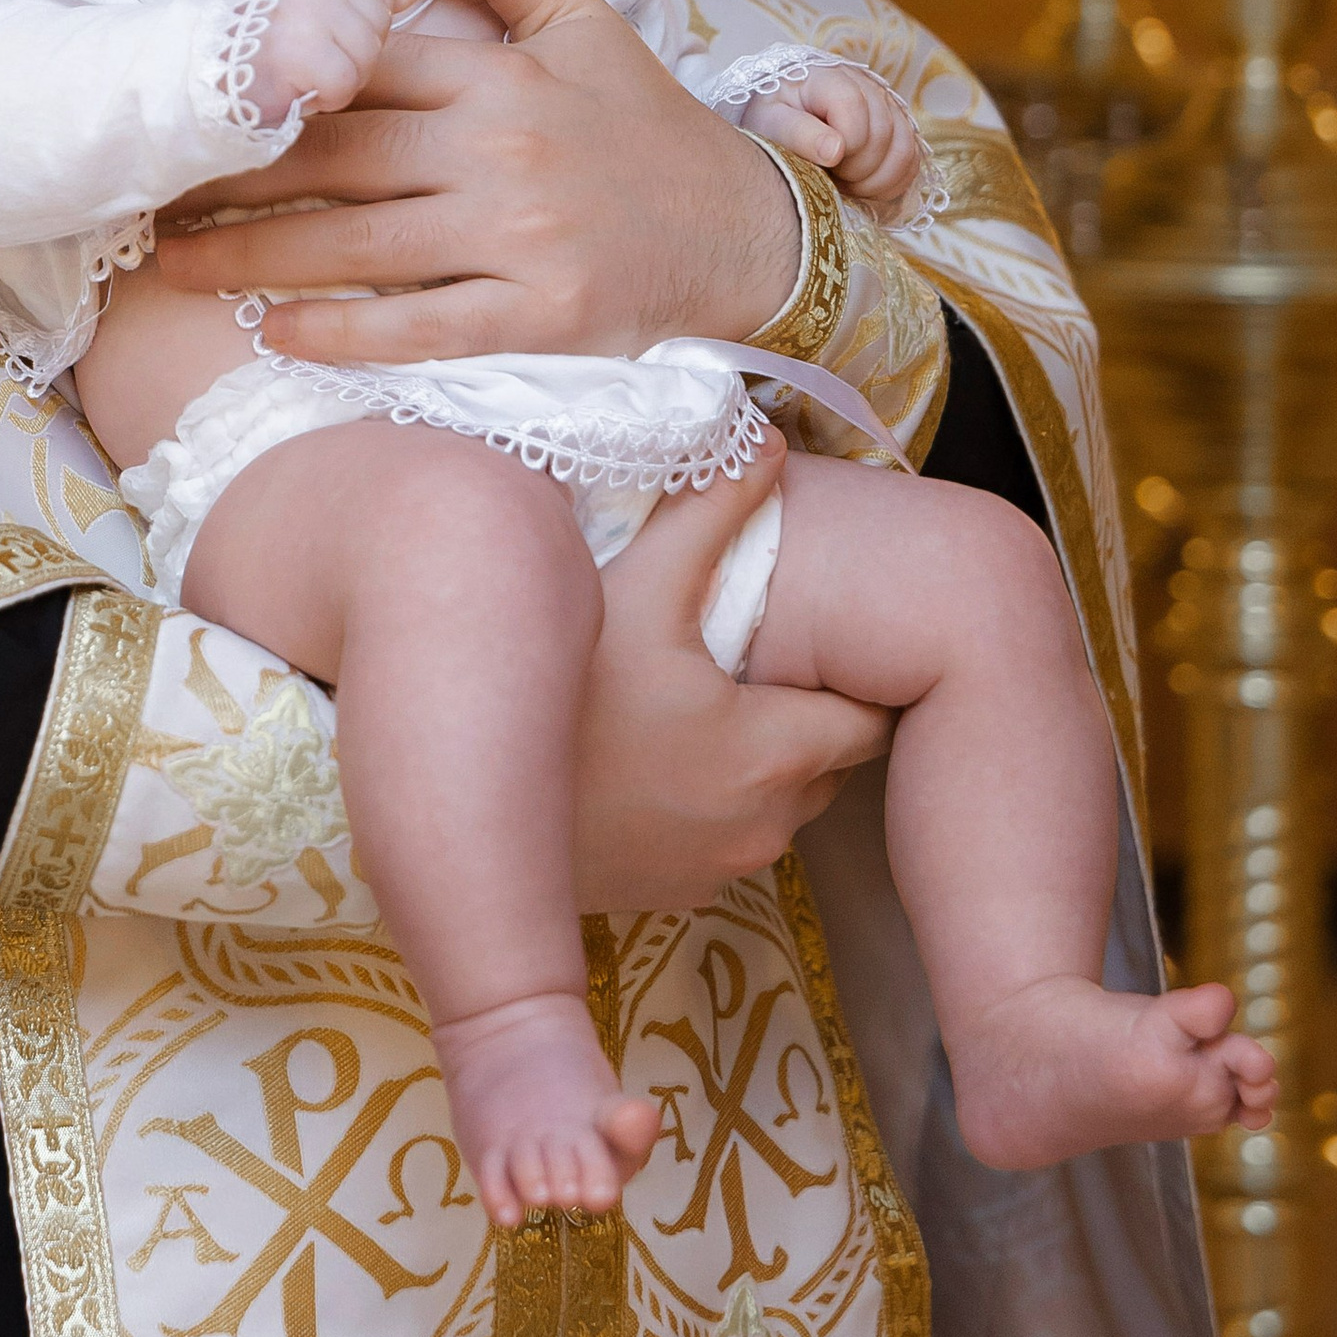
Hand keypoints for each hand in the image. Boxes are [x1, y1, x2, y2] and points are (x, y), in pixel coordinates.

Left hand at [158, 0, 800, 359]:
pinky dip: (343, 334)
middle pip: (335, 162)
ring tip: (174, 267)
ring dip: (254, 258)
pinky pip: (420, 327)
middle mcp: (500, 150)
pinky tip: (275, 332)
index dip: (263, 89)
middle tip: (145, 196)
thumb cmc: (649, 129)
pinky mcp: (540, 315)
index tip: (188, 102)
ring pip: (358, 247)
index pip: (356, 74)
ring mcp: (519, 235)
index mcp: (497, 76)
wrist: (751, 235)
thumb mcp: (583, 20)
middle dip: (228, 181)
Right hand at [250, 0, 416, 120]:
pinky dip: (322, 99)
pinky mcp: (298, 49)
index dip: (358, 22)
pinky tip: (293, 90)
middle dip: (351, 54)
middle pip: (378, 24)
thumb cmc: (244, 44)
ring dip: (337, 79)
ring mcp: (306, 7)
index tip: (320, 36)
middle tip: (303, 61)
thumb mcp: (304, 6)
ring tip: (295, 75)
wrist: (182, 71)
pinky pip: (344, 84)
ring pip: (367, 56)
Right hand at [571, 445, 893, 908]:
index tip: (821, 642)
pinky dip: (710, 807)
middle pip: (827, 765)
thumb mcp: (637, 590)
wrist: (467, 813)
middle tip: (759, 660)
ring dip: (759, 765)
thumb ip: (711, 513)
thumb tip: (764, 440)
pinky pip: (723, 843)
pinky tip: (656, 761)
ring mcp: (715, 871)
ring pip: (778, 808)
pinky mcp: (670, 896)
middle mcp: (761, 827)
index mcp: (770, 753)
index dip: (852, 677)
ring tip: (703, 704)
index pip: (869, 722)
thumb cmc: (561, 698)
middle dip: (806, 715)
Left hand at [749, 67, 920, 217]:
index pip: (854, 109)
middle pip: (882, 134)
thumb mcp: (770, 124)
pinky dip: (892, 182)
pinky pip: (912, 159)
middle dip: (856, 169)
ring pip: (903, 149)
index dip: (843, 146)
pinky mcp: (898, 126)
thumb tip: (835, 150)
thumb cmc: (773, 119)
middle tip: (830, 177)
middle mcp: (865, 85)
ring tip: (844, 183)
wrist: (782, 116)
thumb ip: (799, 135)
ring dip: (876, 180)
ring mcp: (886, 105)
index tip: (822, 163)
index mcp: (827, 78)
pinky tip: (863, 186)